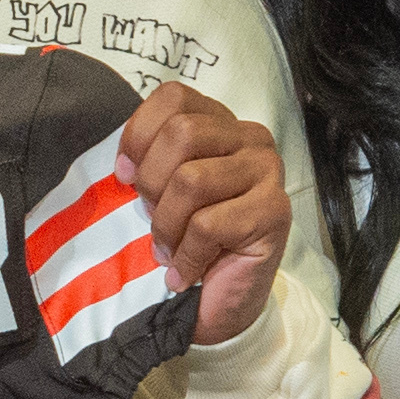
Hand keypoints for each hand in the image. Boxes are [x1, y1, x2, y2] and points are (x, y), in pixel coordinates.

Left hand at [118, 83, 288, 347]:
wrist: (222, 301)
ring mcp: (268, 172)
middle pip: (182, 133)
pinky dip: (185, 255)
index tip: (125, 174)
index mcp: (221, 123)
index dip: (139, 134)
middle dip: (152, 183)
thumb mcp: (160, 189)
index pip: (174, 98)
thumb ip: (150, 160)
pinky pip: (208, 224)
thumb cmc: (187, 239)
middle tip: (152, 218)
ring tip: (169, 248)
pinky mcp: (275, 211)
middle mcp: (251, 138)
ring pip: (192, 180)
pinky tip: (184, 271)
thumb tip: (124, 164)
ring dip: (167, 225)